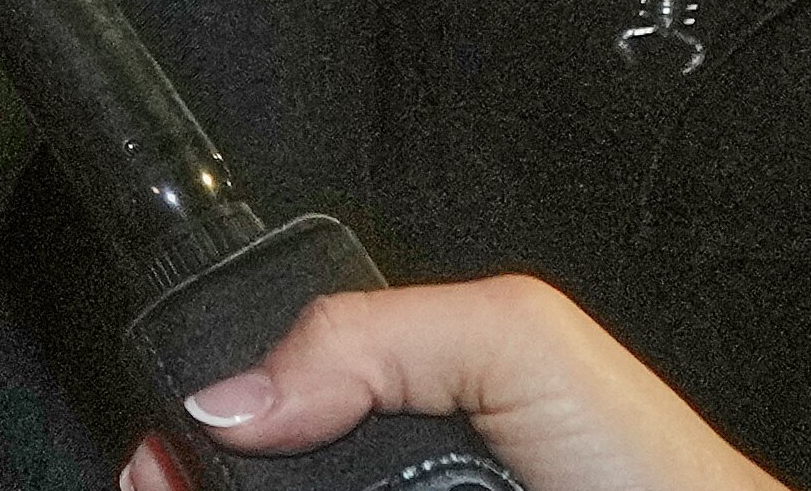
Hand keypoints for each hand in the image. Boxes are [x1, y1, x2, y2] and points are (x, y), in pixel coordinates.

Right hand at [115, 275, 788, 490]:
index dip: (203, 416)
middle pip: (259, 471)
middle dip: (196, 472)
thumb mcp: (513, 339)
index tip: (164, 446)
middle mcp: (392, 471)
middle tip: (162, 482)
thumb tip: (237, 393)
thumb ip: (371, 335)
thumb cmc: (648, 469)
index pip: (268, 395)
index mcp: (404, 396)